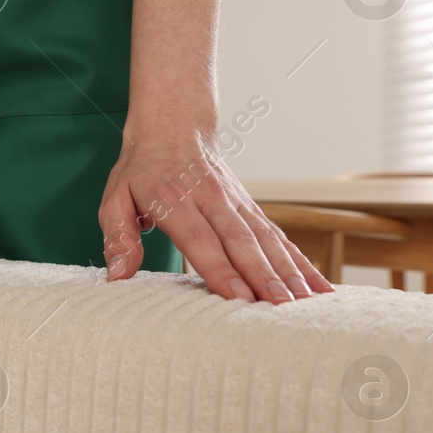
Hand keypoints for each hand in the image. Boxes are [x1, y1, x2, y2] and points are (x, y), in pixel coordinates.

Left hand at [98, 119, 334, 302]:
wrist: (174, 125)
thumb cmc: (141, 170)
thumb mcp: (114, 198)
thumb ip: (117, 236)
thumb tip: (118, 275)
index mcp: (173, 199)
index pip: (200, 238)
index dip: (220, 268)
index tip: (238, 296)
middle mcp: (211, 199)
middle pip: (241, 240)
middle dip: (263, 275)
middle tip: (282, 306)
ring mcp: (236, 201)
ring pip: (266, 237)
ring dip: (288, 269)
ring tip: (307, 301)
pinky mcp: (250, 206)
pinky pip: (278, 235)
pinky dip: (300, 260)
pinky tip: (318, 285)